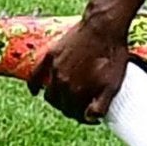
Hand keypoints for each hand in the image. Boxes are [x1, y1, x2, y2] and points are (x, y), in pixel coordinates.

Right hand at [27, 4, 131, 122]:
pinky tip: (35, 92)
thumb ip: (101, 104)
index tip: (91, 115)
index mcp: (76, 92)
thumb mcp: (113, 83)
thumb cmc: (112, 55)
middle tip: (82, 108)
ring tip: (67, 100)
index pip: (74, 113)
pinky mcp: (50, 56)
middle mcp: (61, 83)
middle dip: (71, 110)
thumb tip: (89, 118)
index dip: (83, 117)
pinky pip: (35, 75)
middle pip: (61, 106)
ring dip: (57, 101)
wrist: (103, 27)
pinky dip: (34, 86)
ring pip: (50, 94)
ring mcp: (54, 69)